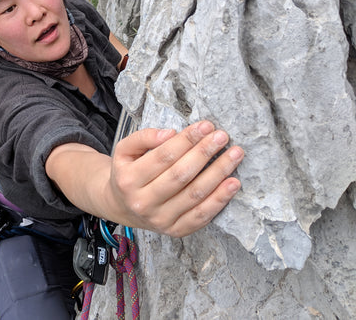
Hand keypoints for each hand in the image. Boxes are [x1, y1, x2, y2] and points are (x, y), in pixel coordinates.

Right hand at [107, 121, 242, 236]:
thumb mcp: (124, 150)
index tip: (205, 126)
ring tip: (234, 155)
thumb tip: (171, 134)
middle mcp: (143, 202)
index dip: (187, 140)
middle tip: (222, 137)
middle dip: (204, 153)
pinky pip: (202, 215)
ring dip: (218, 173)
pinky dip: (220, 199)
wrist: (122, 206)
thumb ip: (143, 137)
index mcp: (129, 180)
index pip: (163, 156)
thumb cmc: (128, 173)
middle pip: (181, 174)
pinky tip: (233, 183)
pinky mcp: (176, 231)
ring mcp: (160, 219)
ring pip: (195, 194)